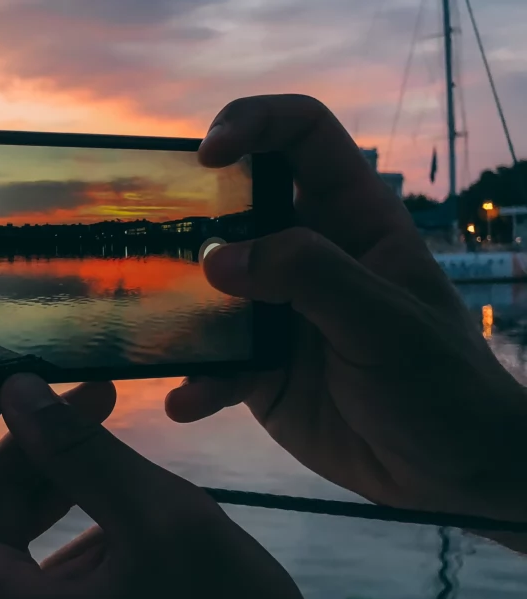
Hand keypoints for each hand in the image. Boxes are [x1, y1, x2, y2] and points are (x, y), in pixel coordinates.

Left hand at [0, 374, 320, 598]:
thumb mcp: (165, 525)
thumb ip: (82, 453)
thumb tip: (17, 390)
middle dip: (24, 442)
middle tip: (84, 388)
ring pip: (11, 534)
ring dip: (53, 473)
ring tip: (104, 419)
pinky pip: (43, 565)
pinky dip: (74, 518)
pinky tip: (123, 490)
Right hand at [166, 95, 526, 531]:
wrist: (450, 473)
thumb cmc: (441, 384)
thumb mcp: (383, 320)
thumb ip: (307, 276)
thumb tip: (216, 258)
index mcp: (352, 221)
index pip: (302, 137)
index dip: (254, 125)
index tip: (207, 156)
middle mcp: (307, 257)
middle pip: (235, 207)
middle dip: (188, 215)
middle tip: (148, 237)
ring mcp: (277, 314)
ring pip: (208, 289)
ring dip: (175, 305)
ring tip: (147, 324)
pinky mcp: (258, 370)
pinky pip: (211, 365)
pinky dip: (195, 382)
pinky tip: (187, 402)